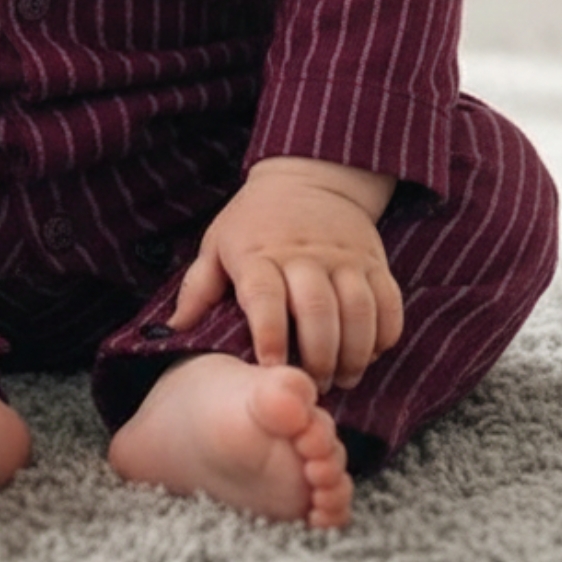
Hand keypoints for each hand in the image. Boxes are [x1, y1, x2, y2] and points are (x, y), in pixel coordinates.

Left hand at [169, 157, 403, 392]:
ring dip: (354, 353)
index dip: (269, 334)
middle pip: (317, 309)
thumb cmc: (255, 221)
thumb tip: (172, 330)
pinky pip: (389, 302)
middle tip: (312, 385)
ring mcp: (344, 256)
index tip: (271, 367)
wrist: (309, 176)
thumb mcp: (218, 243)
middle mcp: (304, 254)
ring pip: (358, 310)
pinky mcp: (374, 260)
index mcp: (259, 253)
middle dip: (317, 357)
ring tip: (343, 378)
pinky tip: (370, 353)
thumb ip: (199, 288)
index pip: (265, 295)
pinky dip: (385, 334)